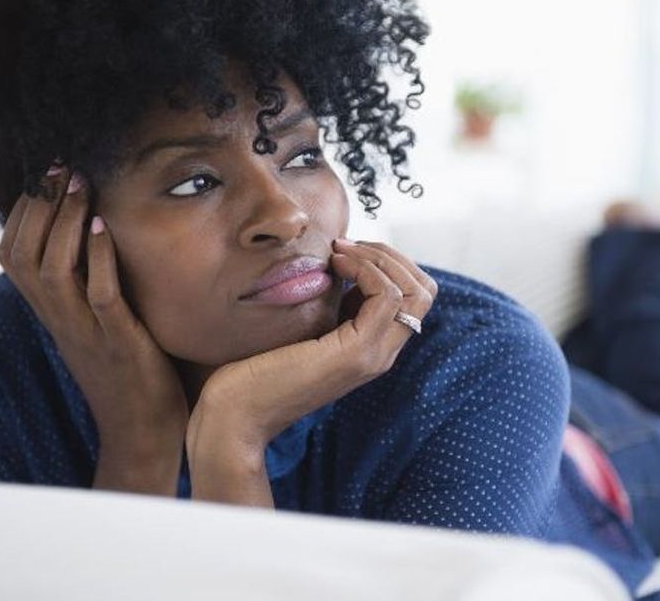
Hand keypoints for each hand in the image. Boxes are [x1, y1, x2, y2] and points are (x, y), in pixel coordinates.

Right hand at [0, 165, 189, 492]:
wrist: (143, 434)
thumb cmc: (125, 372)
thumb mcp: (93, 326)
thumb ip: (83, 288)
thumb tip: (88, 238)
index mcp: (52, 315)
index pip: (12, 258)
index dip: (21, 214)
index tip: (41, 178)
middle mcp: (60, 321)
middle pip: (24, 257)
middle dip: (39, 208)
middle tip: (60, 168)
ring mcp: (88, 333)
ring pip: (53, 272)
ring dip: (64, 224)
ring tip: (80, 186)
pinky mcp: (121, 344)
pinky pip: (100, 298)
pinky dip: (97, 261)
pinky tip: (103, 228)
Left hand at [186, 239, 437, 458]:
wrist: (235, 413)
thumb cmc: (255, 368)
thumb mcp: (302, 326)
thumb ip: (327, 304)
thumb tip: (336, 259)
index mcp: (370, 347)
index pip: (414, 295)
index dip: (388, 262)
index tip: (346, 250)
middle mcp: (380, 354)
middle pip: (424, 290)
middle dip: (390, 255)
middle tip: (347, 246)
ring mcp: (372, 356)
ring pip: (414, 291)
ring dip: (378, 258)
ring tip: (339, 252)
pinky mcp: (354, 353)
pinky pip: (387, 296)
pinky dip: (366, 268)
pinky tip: (335, 264)